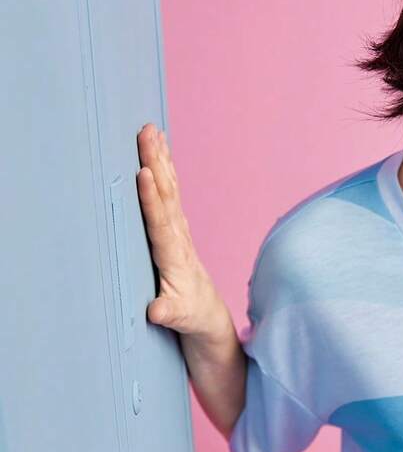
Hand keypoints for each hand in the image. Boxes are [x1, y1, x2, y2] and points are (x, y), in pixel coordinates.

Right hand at [136, 123, 221, 335]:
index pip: (160, 223)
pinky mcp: (176, 232)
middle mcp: (179, 239)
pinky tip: (159, 155)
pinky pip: (170, 195)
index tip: (144, 173)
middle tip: (146, 132)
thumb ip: (170, 312)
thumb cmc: (191, 318)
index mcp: (175, 257)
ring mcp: (179, 232)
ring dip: (160, 160)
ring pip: (169, 190)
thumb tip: (156, 310)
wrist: (209, 319)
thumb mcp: (181, 320)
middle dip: (156, 163)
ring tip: (151, 131)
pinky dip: (164, 173)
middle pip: (166, 195)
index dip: (152, 199)